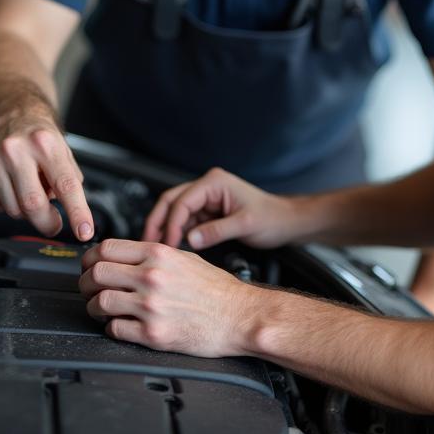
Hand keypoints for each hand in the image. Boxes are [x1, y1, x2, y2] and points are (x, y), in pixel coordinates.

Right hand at [0, 119, 93, 240]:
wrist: (12, 116)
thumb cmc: (41, 137)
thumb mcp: (64, 151)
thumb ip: (71, 180)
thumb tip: (74, 213)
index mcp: (45, 143)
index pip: (66, 184)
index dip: (77, 211)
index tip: (84, 231)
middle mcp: (17, 150)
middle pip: (33, 204)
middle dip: (48, 222)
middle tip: (55, 225)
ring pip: (14, 210)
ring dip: (27, 211)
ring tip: (31, 189)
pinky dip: (10, 206)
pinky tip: (14, 188)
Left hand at [79, 239, 259, 355]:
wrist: (239, 316)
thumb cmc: (217, 289)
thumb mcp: (186, 257)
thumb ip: (154, 255)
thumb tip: (125, 256)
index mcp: (159, 254)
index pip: (106, 248)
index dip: (90, 257)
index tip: (89, 265)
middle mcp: (152, 277)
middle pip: (96, 273)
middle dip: (85, 282)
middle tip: (88, 288)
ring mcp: (151, 306)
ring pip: (99, 302)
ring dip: (94, 307)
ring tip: (102, 310)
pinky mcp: (153, 334)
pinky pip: (114, 330)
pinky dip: (111, 328)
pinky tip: (120, 325)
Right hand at [142, 166, 298, 248]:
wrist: (286, 222)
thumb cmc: (272, 218)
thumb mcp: (245, 225)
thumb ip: (216, 231)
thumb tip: (190, 240)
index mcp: (214, 182)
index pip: (182, 201)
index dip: (171, 223)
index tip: (167, 244)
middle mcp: (208, 187)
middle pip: (171, 201)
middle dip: (158, 222)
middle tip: (147, 244)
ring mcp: (207, 199)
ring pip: (175, 212)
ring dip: (166, 229)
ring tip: (158, 250)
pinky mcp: (209, 212)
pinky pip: (186, 221)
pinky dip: (178, 233)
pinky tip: (173, 248)